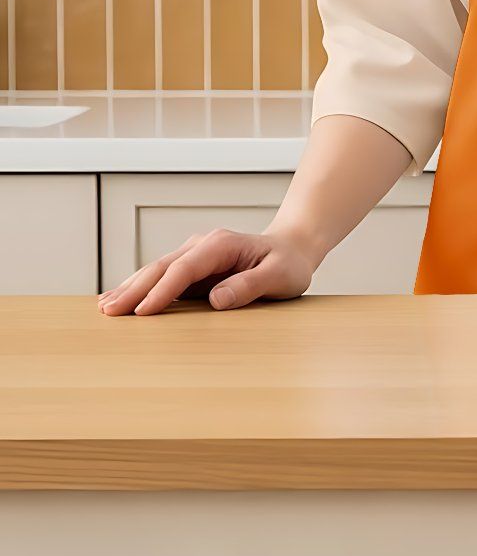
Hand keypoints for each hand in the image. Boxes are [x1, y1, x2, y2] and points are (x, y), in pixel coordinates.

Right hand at [98, 228, 318, 316]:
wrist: (291, 250)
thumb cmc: (288, 264)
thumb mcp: (281, 275)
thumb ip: (251, 285)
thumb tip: (216, 299)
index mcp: (221, 245)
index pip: (185, 268)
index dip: (163, 290)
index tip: (143, 311)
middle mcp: (202, 246)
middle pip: (162, 267)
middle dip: (134, 289)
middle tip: (109, 311)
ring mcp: (194, 255)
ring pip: (156, 271)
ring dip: (131, 288)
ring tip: (105, 307)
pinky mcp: (192, 268)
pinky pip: (162, 278)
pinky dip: (141, 289)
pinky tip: (121, 299)